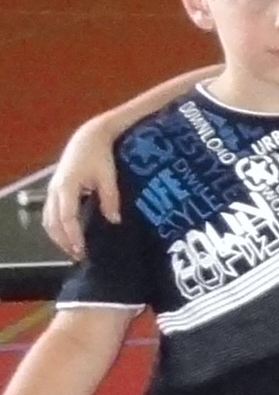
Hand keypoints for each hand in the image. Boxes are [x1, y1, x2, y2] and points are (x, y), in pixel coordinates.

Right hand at [43, 119, 122, 257]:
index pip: (67, 217)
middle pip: (53, 223)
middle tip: (79, 256)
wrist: (88, 138)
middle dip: (64, 241)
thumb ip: (110, 199)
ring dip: (58, 237)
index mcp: (67, 186)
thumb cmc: (100, 156)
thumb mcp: (109, 176)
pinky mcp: (54, 190)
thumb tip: (114, 220)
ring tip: (73, 250)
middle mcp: (55, 190)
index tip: (82, 249)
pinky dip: (56, 228)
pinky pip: (50, 214)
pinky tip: (68, 236)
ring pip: (48, 220)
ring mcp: (52, 190)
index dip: (73, 236)